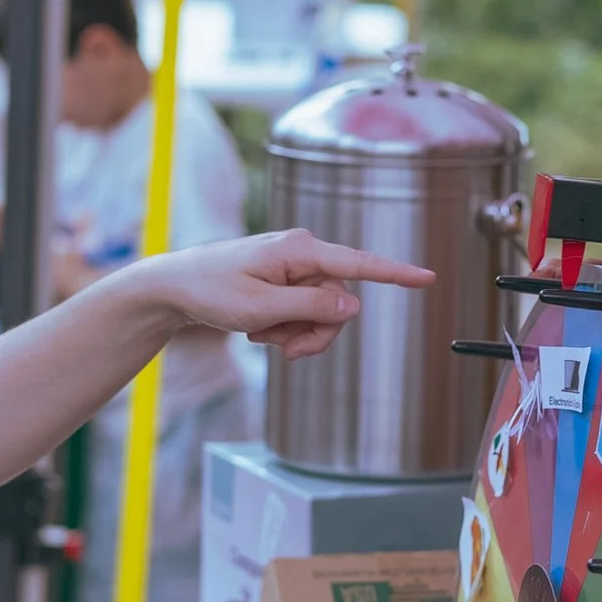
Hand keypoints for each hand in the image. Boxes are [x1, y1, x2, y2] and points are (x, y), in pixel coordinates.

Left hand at [126, 230, 432, 358]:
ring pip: (321, 313)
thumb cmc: (211, 291)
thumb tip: (354, 307)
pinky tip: (256, 330)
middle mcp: (302, 253)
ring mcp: (293, 267)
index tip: (428, 278)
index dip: (396, 275)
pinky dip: (283, 329)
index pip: (359, 264)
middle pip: (338, 303)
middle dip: (315, 333)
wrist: (173, 288)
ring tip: (260, 336)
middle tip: (282, 351)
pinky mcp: (283, 281)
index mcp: (300, 250)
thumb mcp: (261, 308)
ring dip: (295, 334)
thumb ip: (311, 308)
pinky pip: (302, 313)